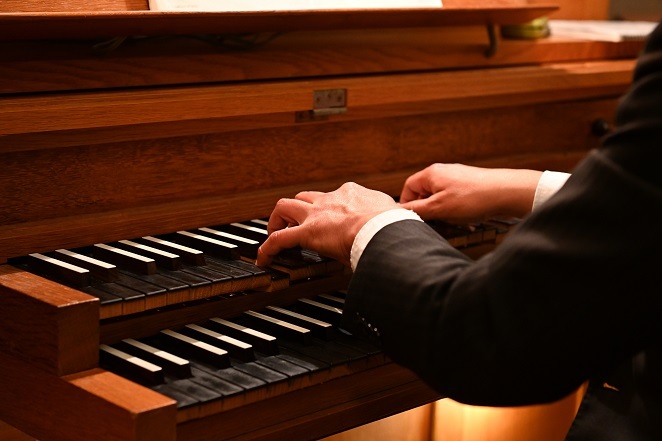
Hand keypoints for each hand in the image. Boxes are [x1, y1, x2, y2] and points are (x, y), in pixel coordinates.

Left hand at [256, 182, 398, 267]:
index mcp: (352, 195)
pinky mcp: (307, 233)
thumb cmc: (392, 225)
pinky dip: (268, 248)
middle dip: (298, 210)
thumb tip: (400, 224)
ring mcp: (317, 214)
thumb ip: (389, 217)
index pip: (334, 197)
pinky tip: (264, 258)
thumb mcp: (392, 214)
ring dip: (278, 220)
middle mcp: (331, 199)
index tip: (330, 220)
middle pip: (305, 198)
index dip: (328, 209)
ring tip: (276, 234)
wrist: (384, 228)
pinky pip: (279, 239)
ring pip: (285, 207)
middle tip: (296, 225)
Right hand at [399, 163, 541, 223]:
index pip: (408, 187)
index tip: (411, 217)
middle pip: (424, 193)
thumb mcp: (439, 208)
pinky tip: (466, 218)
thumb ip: (417, 210)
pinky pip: (454, 199)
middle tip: (434, 221)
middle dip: (428, 210)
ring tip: (454, 220)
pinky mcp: (470, 185)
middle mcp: (443, 172)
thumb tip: (401, 211)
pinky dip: (456, 210)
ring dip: (443, 212)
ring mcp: (457, 178)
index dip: (407, 204)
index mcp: (431, 174)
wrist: (507, 192)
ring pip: (440, 198)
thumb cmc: (474, 198)